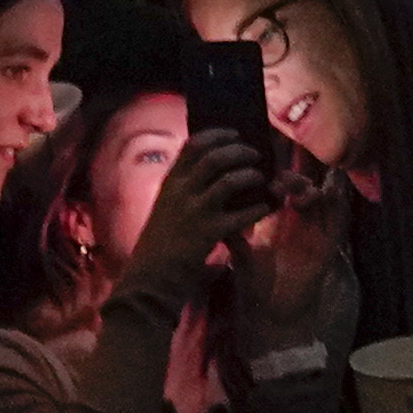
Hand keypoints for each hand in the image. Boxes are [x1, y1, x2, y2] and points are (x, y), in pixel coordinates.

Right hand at [121, 134, 288, 311]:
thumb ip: (182, 191)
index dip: (218, 135)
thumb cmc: (158, 246)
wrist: (149, 279)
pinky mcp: (208, 233)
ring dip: (250, 175)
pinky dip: (257, 208)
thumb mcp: (165, 209)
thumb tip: (210, 176)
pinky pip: (241, 213)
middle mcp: (180, 192)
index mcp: (170, 183)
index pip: (193, 145)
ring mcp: (194, 211)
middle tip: (254, 155)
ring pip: (229, 180)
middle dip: (239, 151)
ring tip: (260, 178)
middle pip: (215, 157)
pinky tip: (264, 208)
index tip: (234, 134)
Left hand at [223, 156, 355, 350]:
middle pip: (306, 190)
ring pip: (325, 201)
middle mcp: (300, 225)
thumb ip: (234, 234)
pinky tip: (328, 196)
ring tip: (298, 193)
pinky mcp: (329, 248)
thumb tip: (214, 211)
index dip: (281, 179)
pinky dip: (338, 206)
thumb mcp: (241, 255)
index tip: (268, 180)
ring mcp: (317, 235)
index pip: (285, 191)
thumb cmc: (256, 287)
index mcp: (280, 223)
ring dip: (314, 191)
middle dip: (297, 180)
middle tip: (281, 183)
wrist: (271, 317)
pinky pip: (340, 223)